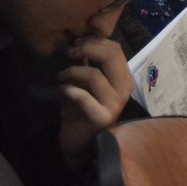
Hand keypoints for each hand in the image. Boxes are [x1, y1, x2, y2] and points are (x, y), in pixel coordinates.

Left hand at [57, 36, 133, 170]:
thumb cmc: (82, 111)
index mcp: (123, 78)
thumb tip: (77, 42)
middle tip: (69, 53)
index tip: (76, 43)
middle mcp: (124, 89)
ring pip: (95, 75)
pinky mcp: (101, 117)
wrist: (80, 144)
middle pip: (110, 56)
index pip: (115, 49)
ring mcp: (115, 104)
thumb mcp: (82, 83)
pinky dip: (69, 90)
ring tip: (62, 77)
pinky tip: (62, 90)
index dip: (94, 41)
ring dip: (73, 72)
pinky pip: (84, 97)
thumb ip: (83, 63)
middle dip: (86, 49)